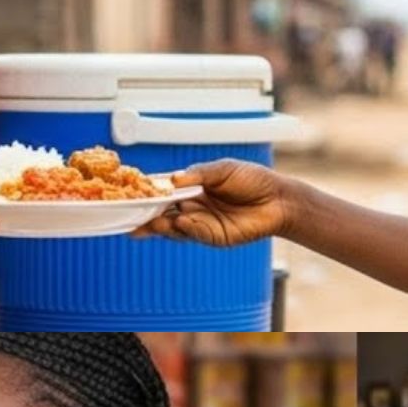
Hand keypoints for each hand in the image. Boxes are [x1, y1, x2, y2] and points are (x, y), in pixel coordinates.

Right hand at [142, 160, 292, 247]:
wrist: (278, 199)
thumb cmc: (252, 180)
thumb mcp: (223, 169)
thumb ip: (198, 174)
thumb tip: (172, 179)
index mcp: (192, 188)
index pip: (164, 192)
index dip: (148, 194)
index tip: (130, 194)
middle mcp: (193, 207)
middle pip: (163, 213)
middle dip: (146, 216)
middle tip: (129, 216)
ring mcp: (202, 223)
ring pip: (174, 227)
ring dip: (161, 226)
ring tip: (150, 223)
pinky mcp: (214, 237)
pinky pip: (195, 234)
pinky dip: (186, 228)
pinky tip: (180, 221)